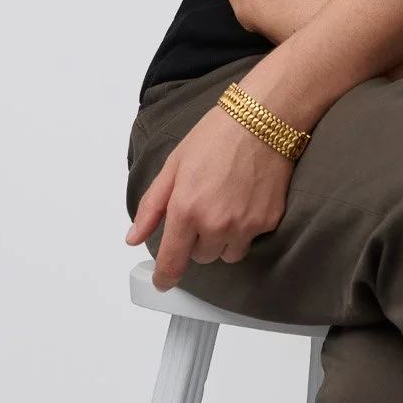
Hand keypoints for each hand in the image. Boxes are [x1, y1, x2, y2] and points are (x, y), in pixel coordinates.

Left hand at [125, 103, 295, 289]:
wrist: (263, 120)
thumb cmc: (216, 135)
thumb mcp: (173, 166)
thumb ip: (152, 207)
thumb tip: (133, 237)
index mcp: (186, 209)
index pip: (173, 260)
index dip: (165, 276)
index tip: (163, 282)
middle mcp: (215, 223)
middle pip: (202, 257)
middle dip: (197, 242)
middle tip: (202, 211)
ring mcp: (245, 225)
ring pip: (228, 254)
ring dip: (222, 241)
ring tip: (225, 208)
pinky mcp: (268, 221)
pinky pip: (251, 239)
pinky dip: (245, 228)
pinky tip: (245, 200)